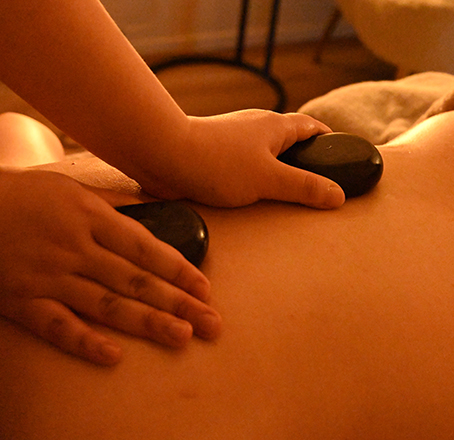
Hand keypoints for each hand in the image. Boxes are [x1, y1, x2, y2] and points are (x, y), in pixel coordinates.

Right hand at [0, 168, 220, 365]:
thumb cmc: (23, 195)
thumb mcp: (71, 188)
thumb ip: (114, 204)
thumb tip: (156, 212)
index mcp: (90, 217)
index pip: (146, 249)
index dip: (179, 270)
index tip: (205, 290)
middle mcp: (75, 248)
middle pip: (136, 280)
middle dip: (178, 303)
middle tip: (211, 323)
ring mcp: (48, 276)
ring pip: (106, 305)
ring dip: (147, 322)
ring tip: (182, 337)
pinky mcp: (21, 300)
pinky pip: (56, 325)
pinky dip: (84, 341)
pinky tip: (114, 356)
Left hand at [135, 110, 345, 208]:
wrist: (163, 155)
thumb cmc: (218, 163)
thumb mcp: (269, 179)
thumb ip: (304, 187)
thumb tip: (338, 195)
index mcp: (276, 126)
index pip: (311, 127)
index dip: (328, 140)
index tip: (341, 155)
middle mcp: (257, 127)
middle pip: (290, 139)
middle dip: (305, 159)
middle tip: (317, 183)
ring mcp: (235, 139)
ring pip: (266, 153)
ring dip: (278, 169)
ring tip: (287, 194)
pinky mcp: (217, 154)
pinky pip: (245, 164)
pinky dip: (256, 176)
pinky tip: (253, 195)